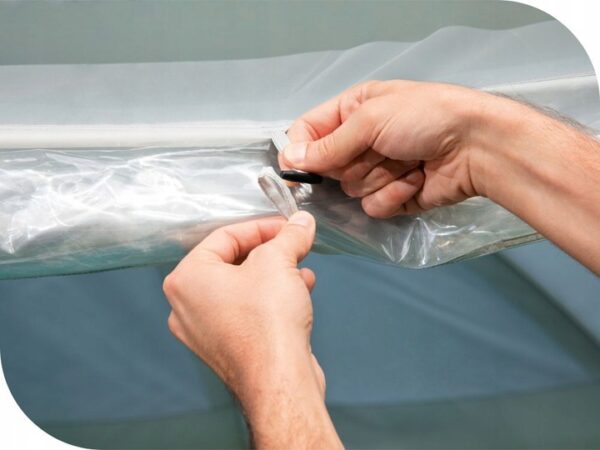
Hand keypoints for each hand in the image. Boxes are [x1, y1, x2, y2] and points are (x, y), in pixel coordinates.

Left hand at [163, 212, 341, 448]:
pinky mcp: (228, 348)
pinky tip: (300, 290)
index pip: (224, 237)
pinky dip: (272, 298)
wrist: (279, 380)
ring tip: (301, 268)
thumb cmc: (266, 320)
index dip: (261, 226)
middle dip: (270, 251)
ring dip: (275, 274)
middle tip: (294, 243)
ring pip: (243, 288)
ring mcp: (206, 331)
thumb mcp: (279, 261)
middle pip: (232, 262)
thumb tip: (302, 222)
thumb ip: (289, 236)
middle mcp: (188, 306)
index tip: (287, 225)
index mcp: (186, 279)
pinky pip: (248, 311)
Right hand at [280, 80, 498, 217]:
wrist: (478, 145)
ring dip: (379, 177)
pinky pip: (373, 207)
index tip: (297, 170)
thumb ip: (328, 144)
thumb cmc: (425, 117)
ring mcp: (377, 170)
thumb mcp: (371, 119)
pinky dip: (394, 195)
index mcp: (352, 111)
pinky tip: (416, 179)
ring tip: (407, 161)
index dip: (300, 152)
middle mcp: (361, 141)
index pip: (308, 133)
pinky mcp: (394, 196)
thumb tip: (290, 159)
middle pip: (328, 168)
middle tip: (380, 151)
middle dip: (353, 164)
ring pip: (350, 190)